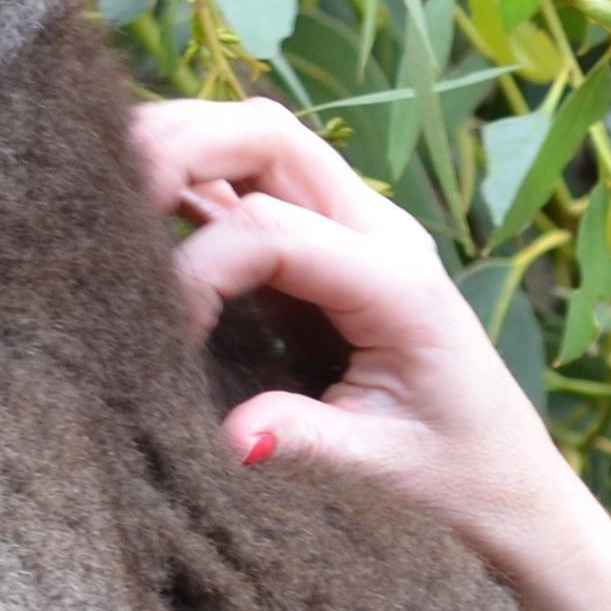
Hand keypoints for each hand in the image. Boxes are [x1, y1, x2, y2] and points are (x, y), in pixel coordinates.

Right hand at [126, 99, 602, 582]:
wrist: (506, 476)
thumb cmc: (454, 472)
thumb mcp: (387, 469)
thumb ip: (312, 444)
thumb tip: (232, 438)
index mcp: (398, 283)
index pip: (273, 229)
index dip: (200, 269)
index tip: (164, 340)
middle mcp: (378, 232)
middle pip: (266, 133)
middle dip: (178, 146)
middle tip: (103, 198)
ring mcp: (354, 226)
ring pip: (257, 138)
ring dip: (180, 146)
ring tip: (106, 190)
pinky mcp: (327, 241)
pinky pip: (254, 179)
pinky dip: (192, 177)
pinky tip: (139, 207)